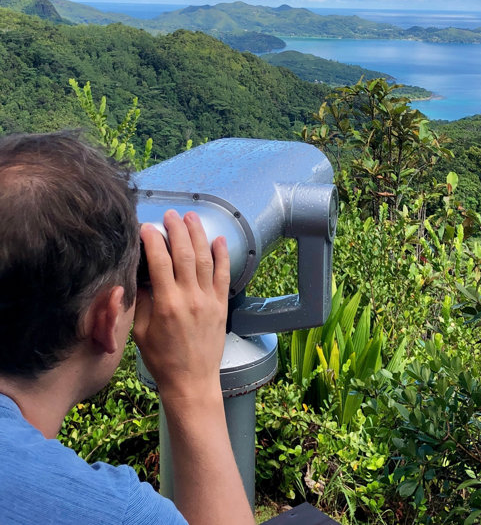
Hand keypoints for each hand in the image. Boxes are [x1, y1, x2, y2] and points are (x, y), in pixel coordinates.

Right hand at [133, 209, 229, 399]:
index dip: (153, 240)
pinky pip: (224, 275)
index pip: (159, 262)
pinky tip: (218, 239)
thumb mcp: (140, 332)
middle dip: (177, 230)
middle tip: (170, 214)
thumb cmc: (162, 359)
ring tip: (192, 217)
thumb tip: (143, 275)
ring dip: (198, 235)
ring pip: (205, 259)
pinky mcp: (222, 306)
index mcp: (166, 304)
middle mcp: (190, 298)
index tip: (146, 227)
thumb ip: (142, 301)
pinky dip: (222, 255)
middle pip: (185, 254)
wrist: (192, 381)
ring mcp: (209, 301)